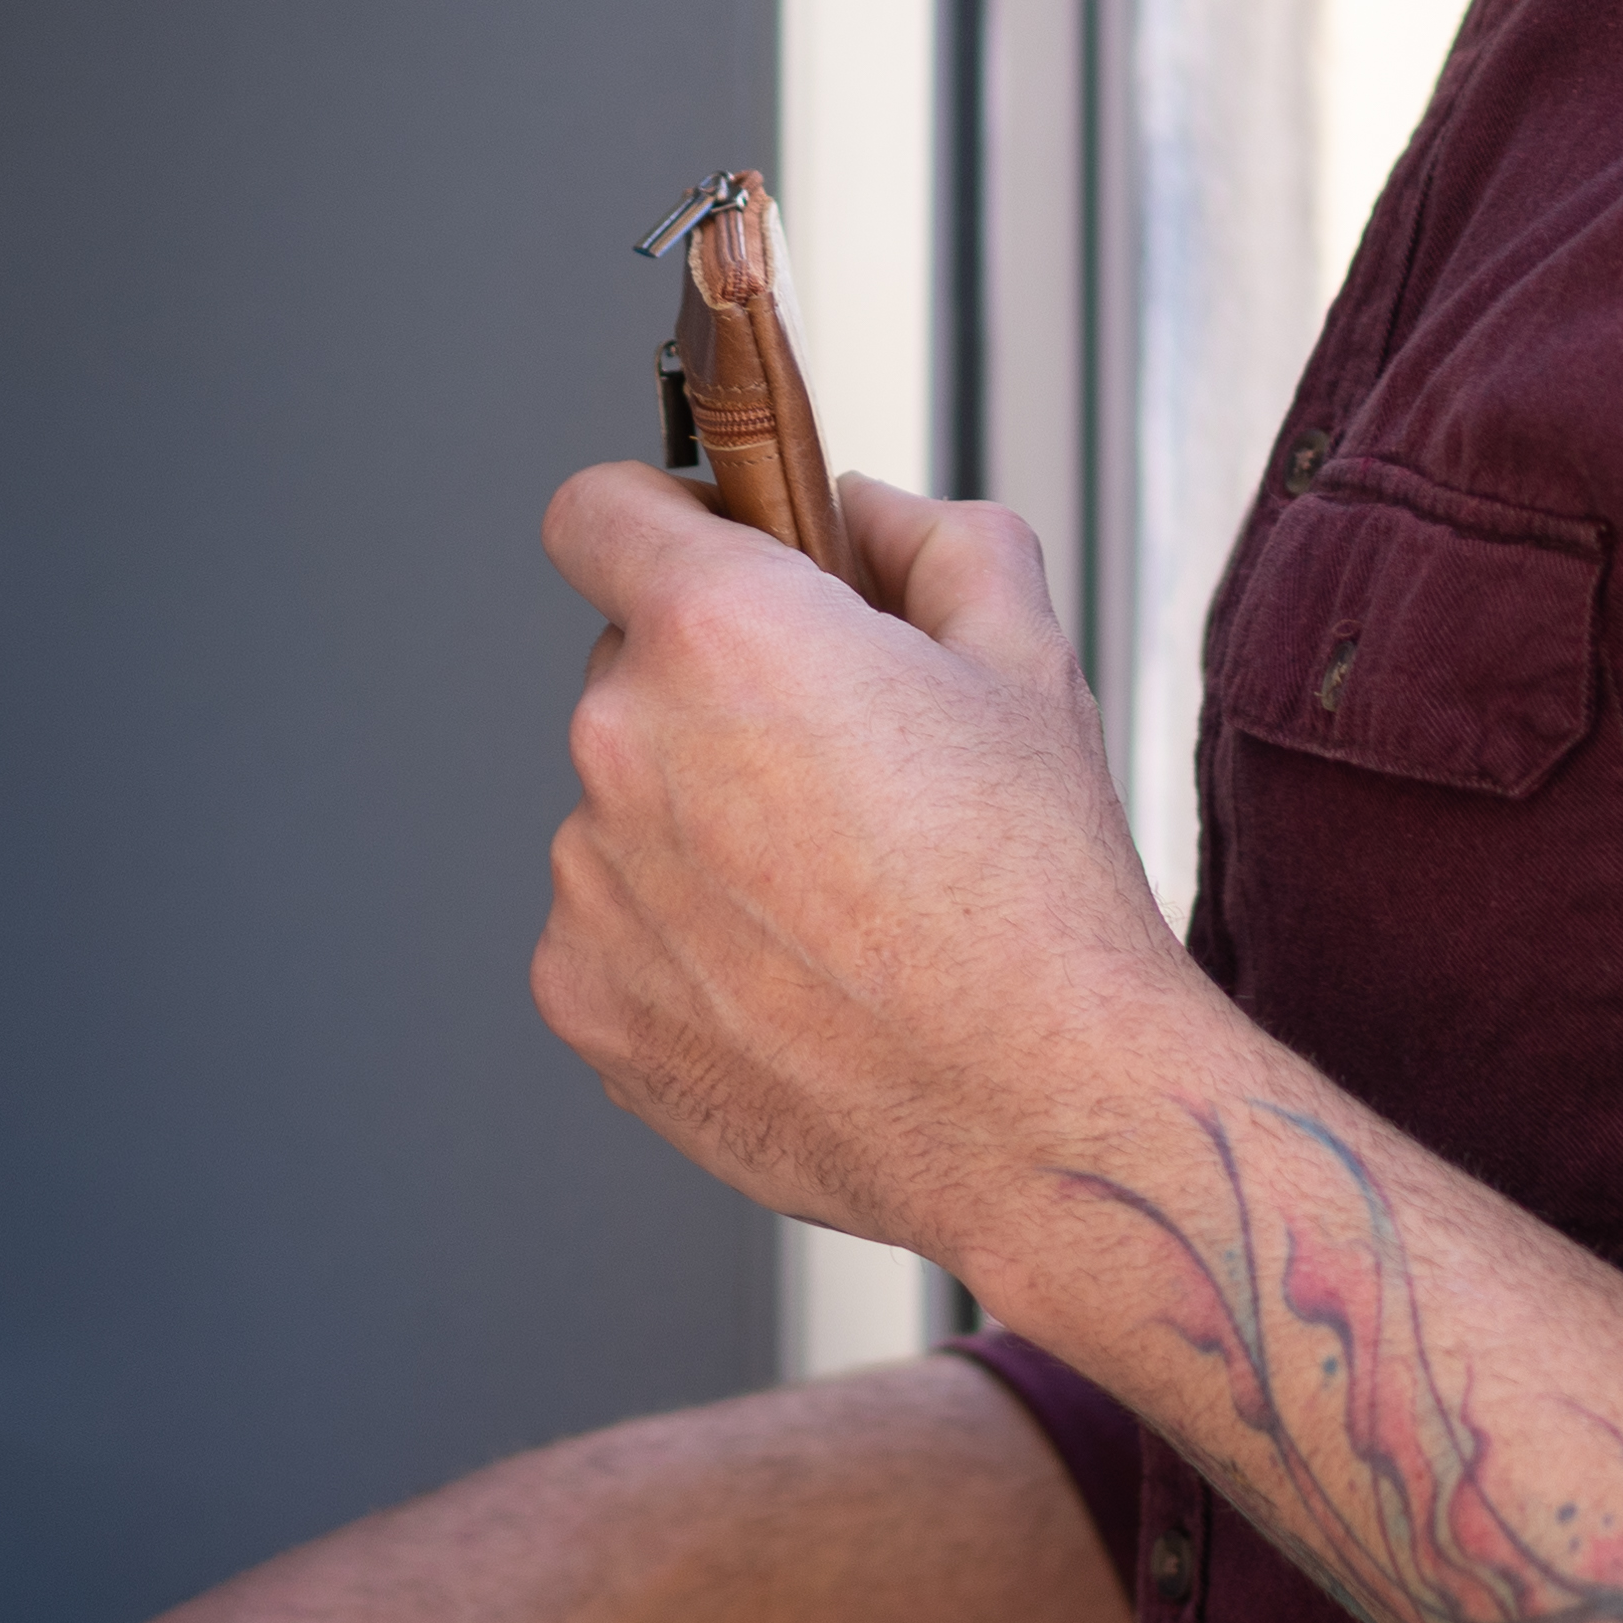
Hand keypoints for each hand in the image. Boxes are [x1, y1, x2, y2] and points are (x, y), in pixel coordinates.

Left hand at [529, 467, 1199, 1255]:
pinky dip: (682, 948)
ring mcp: (590, 883)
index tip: (708, 560)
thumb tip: (861, 513)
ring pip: (625, 814)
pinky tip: (795, 982)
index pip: (597, 513)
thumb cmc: (1036, 893)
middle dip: (714, 697)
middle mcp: (624, 745)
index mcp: (721, 631)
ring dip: (698, 831)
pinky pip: (615, 934)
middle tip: (838, 768)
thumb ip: (932, 537)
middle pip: (629, 672)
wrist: (1038, 1110)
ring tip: (834, 901)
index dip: (661, 523)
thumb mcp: (1025, 658)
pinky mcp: (583, 1000)